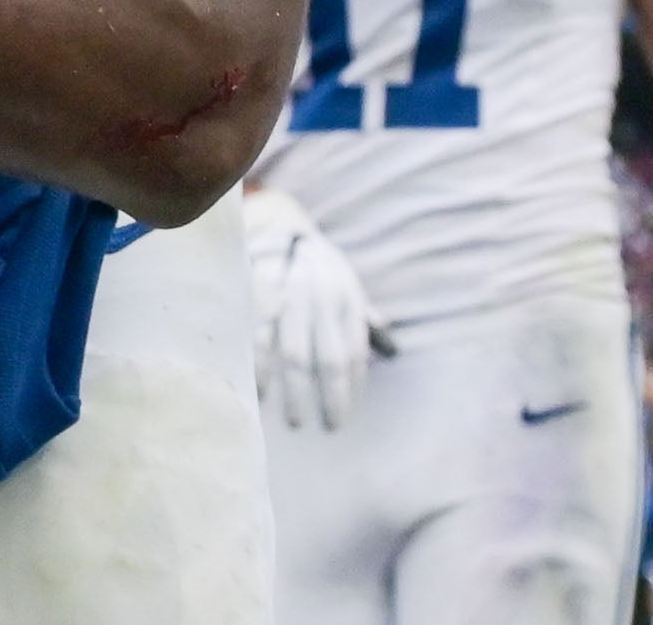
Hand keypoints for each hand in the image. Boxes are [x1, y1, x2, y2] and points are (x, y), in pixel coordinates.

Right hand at [241, 184, 387, 428]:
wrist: (282, 224)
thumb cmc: (319, 267)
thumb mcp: (348, 285)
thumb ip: (364, 320)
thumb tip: (392, 351)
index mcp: (349, 299)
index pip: (354, 353)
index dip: (350, 390)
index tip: (342, 419)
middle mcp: (325, 296)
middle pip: (330, 359)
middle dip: (330, 398)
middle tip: (327, 428)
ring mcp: (292, 292)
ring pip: (296, 352)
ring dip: (296, 392)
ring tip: (295, 422)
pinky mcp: (260, 287)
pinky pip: (261, 335)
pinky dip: (262, 367)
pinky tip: (263, 392)